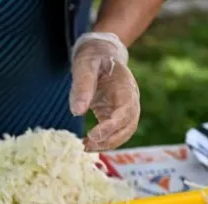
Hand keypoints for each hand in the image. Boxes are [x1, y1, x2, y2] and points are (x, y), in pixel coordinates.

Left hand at [69, 33, 140, 150]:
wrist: (100, 53)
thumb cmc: (93, 57)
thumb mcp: (84, 66)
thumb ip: (82, 86)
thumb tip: (77, 112)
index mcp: (126, 87)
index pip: (125, 111)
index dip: (111, 126)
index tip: (93, 135)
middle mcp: (130, 100)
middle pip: (128, 126)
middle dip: (109, 139)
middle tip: (86, 146)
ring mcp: (125, 108)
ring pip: (124, 133)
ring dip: (107, 144)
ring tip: (85, 147)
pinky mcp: (116, 114)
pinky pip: (115, 132)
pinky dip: (104, 141)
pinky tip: (88, 143)